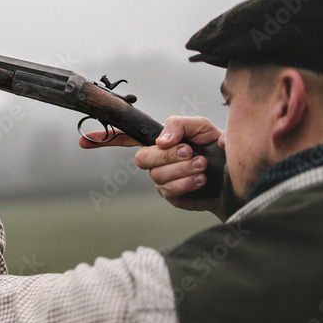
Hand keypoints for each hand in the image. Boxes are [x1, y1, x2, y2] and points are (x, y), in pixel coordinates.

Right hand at [79, 116, 226, 220]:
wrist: (238, 176)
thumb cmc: (219, 148)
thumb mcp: (200, 126)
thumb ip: (178, 124)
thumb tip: (161, 140)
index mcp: (159, 141)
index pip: (125, 138)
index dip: (104, 139)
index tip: (84, 140)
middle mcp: (156, 161)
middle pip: (142, 159)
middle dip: (167, 156)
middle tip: (191, 153)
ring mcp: (162, 181)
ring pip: (157, 176)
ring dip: (182, 169)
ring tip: (203, 166)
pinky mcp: (173, 198)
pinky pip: (170, 191)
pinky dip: (187, 183)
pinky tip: (201, 180)